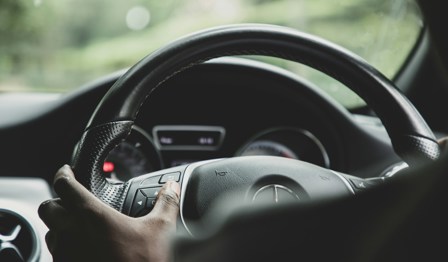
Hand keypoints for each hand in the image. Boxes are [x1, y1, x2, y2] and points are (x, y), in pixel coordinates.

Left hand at [38, 165, 179, 261]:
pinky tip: (85, 249)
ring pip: (50, 233)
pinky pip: (58, 255)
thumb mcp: (161, 229)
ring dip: (60, 226)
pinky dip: (66, 247)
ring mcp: (66, 255)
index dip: (63, 173)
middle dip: (58, 200)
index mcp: (91, 216)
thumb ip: (166, 203)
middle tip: (73, 200)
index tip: (67, 171)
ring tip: (79, 227)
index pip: (64, 185)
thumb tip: (172, 187)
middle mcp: (71, 234)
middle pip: (48, 208)